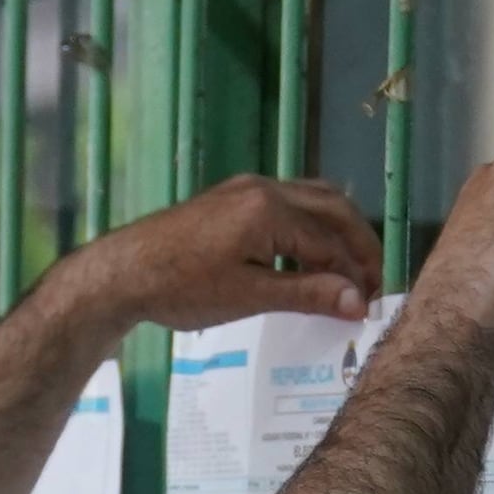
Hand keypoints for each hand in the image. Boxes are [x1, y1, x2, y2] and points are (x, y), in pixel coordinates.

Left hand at [65, 174, 383, 331]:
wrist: (122, 272)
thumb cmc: (182, 287)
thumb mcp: (249, 296)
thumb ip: (307, 294)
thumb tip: (358, 302)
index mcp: (271, 208)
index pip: (333, 240)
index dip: (357, 274)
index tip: (369, 305)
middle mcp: (264, 187)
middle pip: (334, 209)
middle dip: (358, 246)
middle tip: (371, 285)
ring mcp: (246, 189)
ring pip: (313, 201)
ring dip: (336, 233)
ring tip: (346, 273)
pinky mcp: (232, 199)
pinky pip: (289, 204)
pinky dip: (310, 228)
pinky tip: (308, 258)